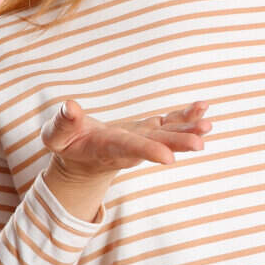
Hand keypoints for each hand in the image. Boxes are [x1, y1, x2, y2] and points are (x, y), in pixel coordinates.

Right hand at [40, 99, 211, 181]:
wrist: (83, 158)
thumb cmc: (67, 145)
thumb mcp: (56, 136)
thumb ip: (62, 123)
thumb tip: (69, 106)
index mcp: (108, 148)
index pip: (130, 149)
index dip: (149, 152)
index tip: (169, 158)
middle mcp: (131, 146)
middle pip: (157, 144)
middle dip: (178, 143)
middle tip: (200, 144)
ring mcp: (143, 138)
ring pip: (169, 134)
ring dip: (189, 129)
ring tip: (209, 125)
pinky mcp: (149, 130)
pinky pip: (171, 121)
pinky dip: (186, 115)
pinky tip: (203, 108)